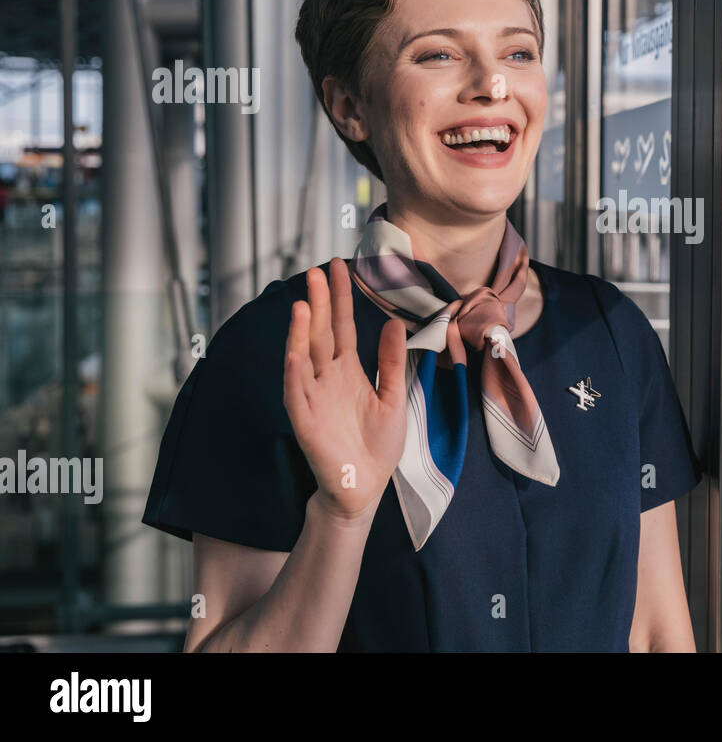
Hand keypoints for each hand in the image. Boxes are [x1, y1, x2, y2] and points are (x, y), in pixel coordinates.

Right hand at [283, 258, 407, 522]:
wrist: (364, 487)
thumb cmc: (377, 446)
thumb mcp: (393, 397)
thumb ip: (392, 362)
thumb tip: (395, 322)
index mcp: (349, 370)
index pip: (343, 326)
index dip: (341, 297)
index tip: (339, 266)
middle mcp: (327, 378)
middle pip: (322, 333)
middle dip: (321, 302)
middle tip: (318, 270)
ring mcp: (313, 396)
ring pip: (304, 356)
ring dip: (302, 331)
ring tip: (305, 303)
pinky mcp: (304, 419)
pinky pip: (297, 391)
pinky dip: (295, 371)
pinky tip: (295, 352)